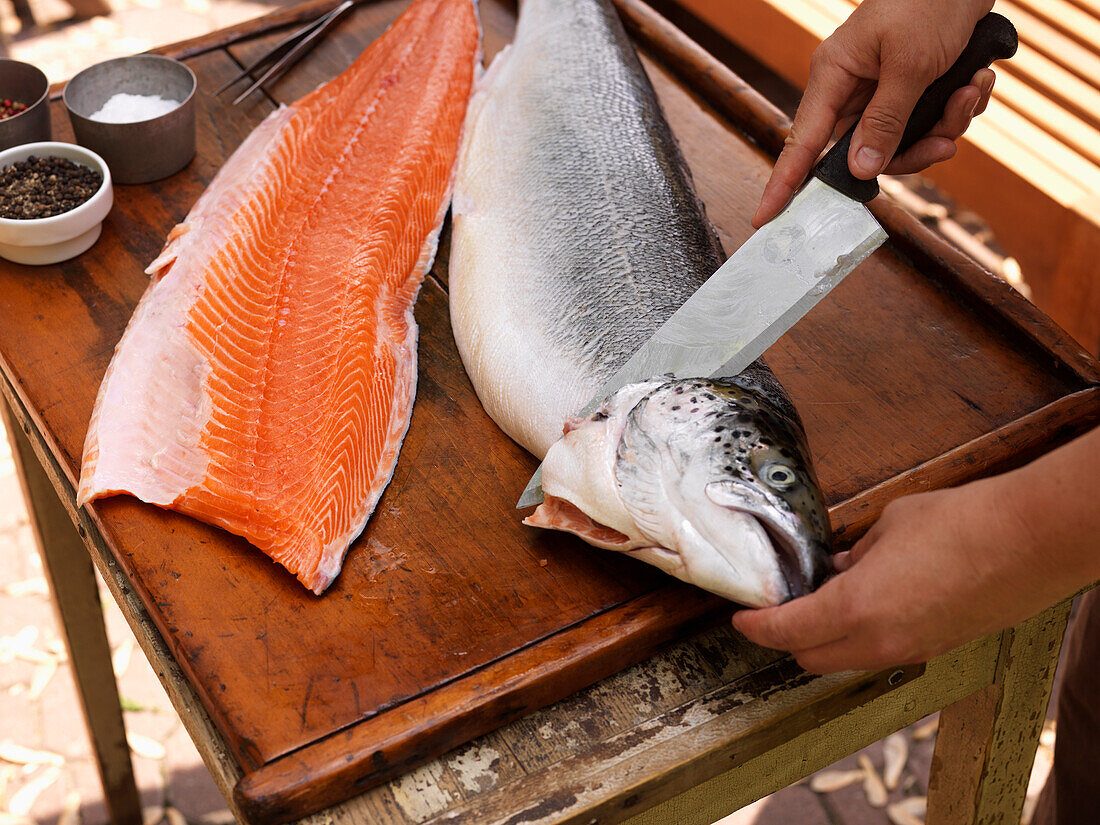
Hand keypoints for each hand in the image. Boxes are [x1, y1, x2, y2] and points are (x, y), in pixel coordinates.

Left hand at [732, 420, 1099, 673]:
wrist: (1030, 541)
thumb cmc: (960, 523)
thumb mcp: (889, 526)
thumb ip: (855, 552)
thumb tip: (840, 565)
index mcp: (856, 608)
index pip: (786, 632)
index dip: (756, 626)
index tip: (742, 617)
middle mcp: (880, 641)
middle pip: (811, 658)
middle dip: (786, 637)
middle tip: (780, 607)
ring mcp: (911, 650)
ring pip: (847, 659)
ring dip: (826, 639)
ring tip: (825, 598)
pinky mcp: (938, 647)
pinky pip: (883, 652)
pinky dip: (862, 636)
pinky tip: (868, 600)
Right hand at [753, 0, 995, 227]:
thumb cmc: (929, 1)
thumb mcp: (910, 64)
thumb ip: (884, 121)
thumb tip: (858, 170)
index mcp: (834, 75)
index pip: (802, 143)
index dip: (783, 183)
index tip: (764, 218)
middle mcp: (853, 87)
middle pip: (866, 151)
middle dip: (913, 149)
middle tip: (945, 142)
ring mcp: (882, 89)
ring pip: (903, 140)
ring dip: (945, 125)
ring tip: (971, 92)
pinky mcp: (911, 88)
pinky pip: (927, 122)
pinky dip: (957, 109)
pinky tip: (976, 81)